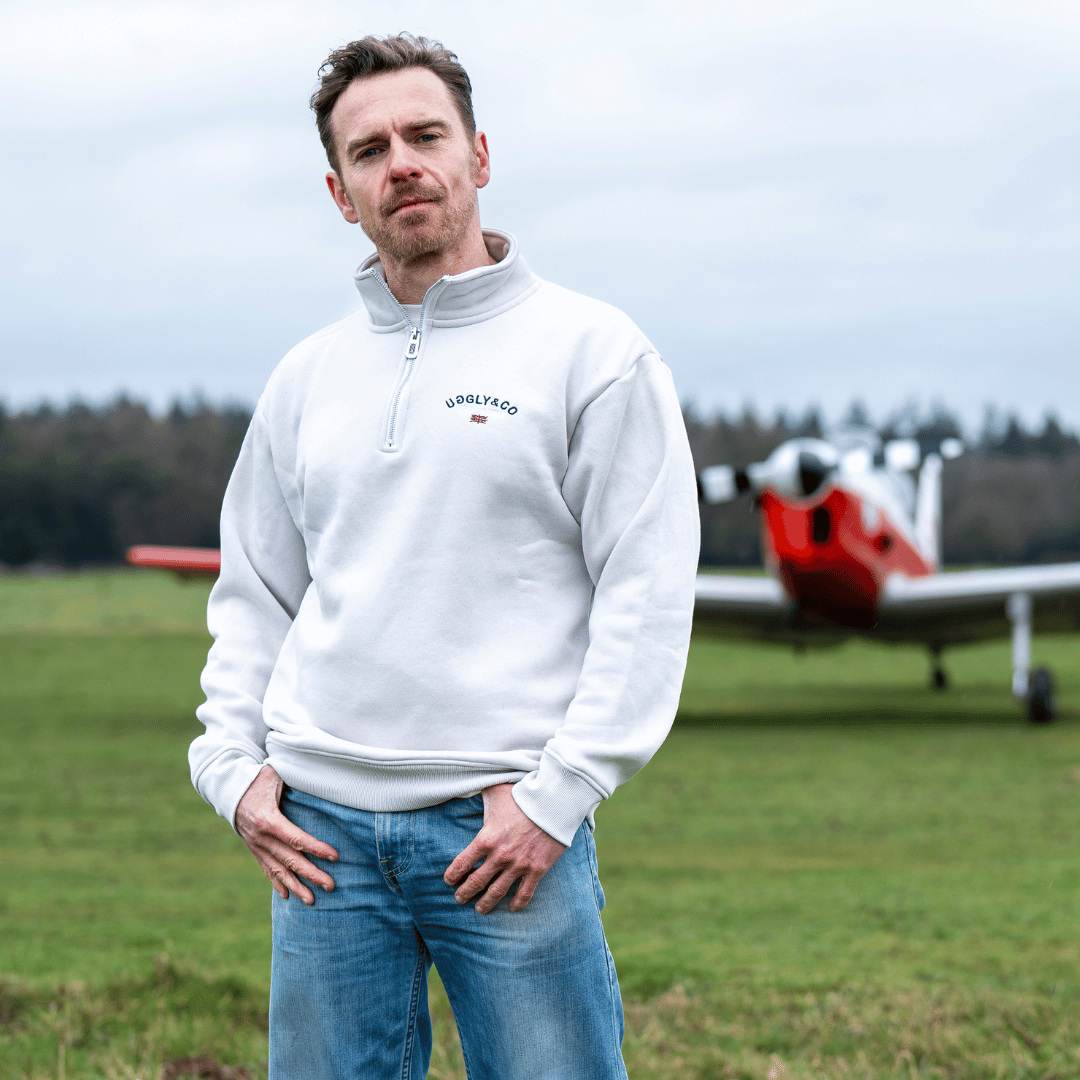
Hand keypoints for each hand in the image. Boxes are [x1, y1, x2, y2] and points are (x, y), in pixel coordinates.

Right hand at [235, 765, 337, 904]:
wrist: (227, 788)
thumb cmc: (257, 777)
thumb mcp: (274, 774)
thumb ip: (294, 777)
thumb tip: (318, 776)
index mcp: (267, 819)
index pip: (296, 838)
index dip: (316, 848)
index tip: (334, 856)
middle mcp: (260, 837)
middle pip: (289, 860)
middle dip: (311, 874)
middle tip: (330, 886)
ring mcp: (256, 845)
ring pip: (278, 869)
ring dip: (295, 886)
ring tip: (311, 900)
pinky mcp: (253, 847)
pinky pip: (266, 868)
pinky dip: (277, 882)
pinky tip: (287, 895)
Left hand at [443, 783, 566, 913]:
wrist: (553, 801)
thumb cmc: (522, 794)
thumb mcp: (495, 790)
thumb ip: (479, 791)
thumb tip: (467, 782)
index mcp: (486, 838)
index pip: (461, 864)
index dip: (452, 875)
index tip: (449, 880)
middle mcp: (500, 856)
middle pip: (475, 883)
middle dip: (464, 893)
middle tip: (460, 898)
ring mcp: (519, 865)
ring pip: (497, 893)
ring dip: (485, 904)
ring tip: (479, 908)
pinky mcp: (537, 869)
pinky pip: (524, 894)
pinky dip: (517, 904)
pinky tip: (511, 908)